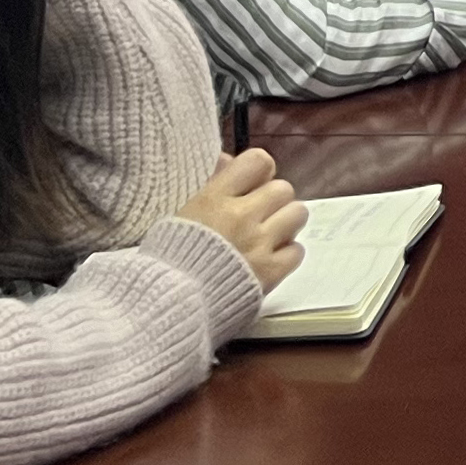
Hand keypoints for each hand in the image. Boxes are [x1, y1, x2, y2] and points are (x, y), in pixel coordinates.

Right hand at [176, 147, 305, 294]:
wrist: (168, 304)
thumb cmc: (168, 259)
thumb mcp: (181, 213)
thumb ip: (210, 185)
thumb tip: (228, 159)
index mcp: (214, 198)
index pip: (258, 161)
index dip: (259, 172)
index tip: (251, 185)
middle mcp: (241, 217)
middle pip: (283, 189)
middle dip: (273, 201)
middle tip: (258, 216)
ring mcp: (258, 244)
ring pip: (298, 214)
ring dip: (285, 223)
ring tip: (267, 235)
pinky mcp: (270, 272)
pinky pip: (297, 251)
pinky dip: (286, 254)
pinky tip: (268, 259)